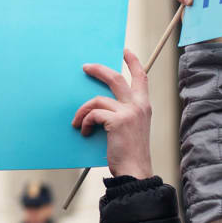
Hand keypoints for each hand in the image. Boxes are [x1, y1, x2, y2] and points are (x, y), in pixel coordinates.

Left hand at [73, 49, 152, 180]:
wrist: (134, 171)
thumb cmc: (130, 153)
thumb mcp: (132, 128)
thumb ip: (123, 113)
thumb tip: (101, 105)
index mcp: (144, 106)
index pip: (142, 77)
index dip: (133, 62)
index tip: (125, 51)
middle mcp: (139, 105)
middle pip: (116, 78)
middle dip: (99, 70)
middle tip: (85, 67)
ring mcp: (129, 112)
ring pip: (97, 99)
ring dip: (83, 110)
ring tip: (77, 122)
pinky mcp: (117, 121)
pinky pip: (93, 113)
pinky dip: (84, 122)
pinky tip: (82, 132)